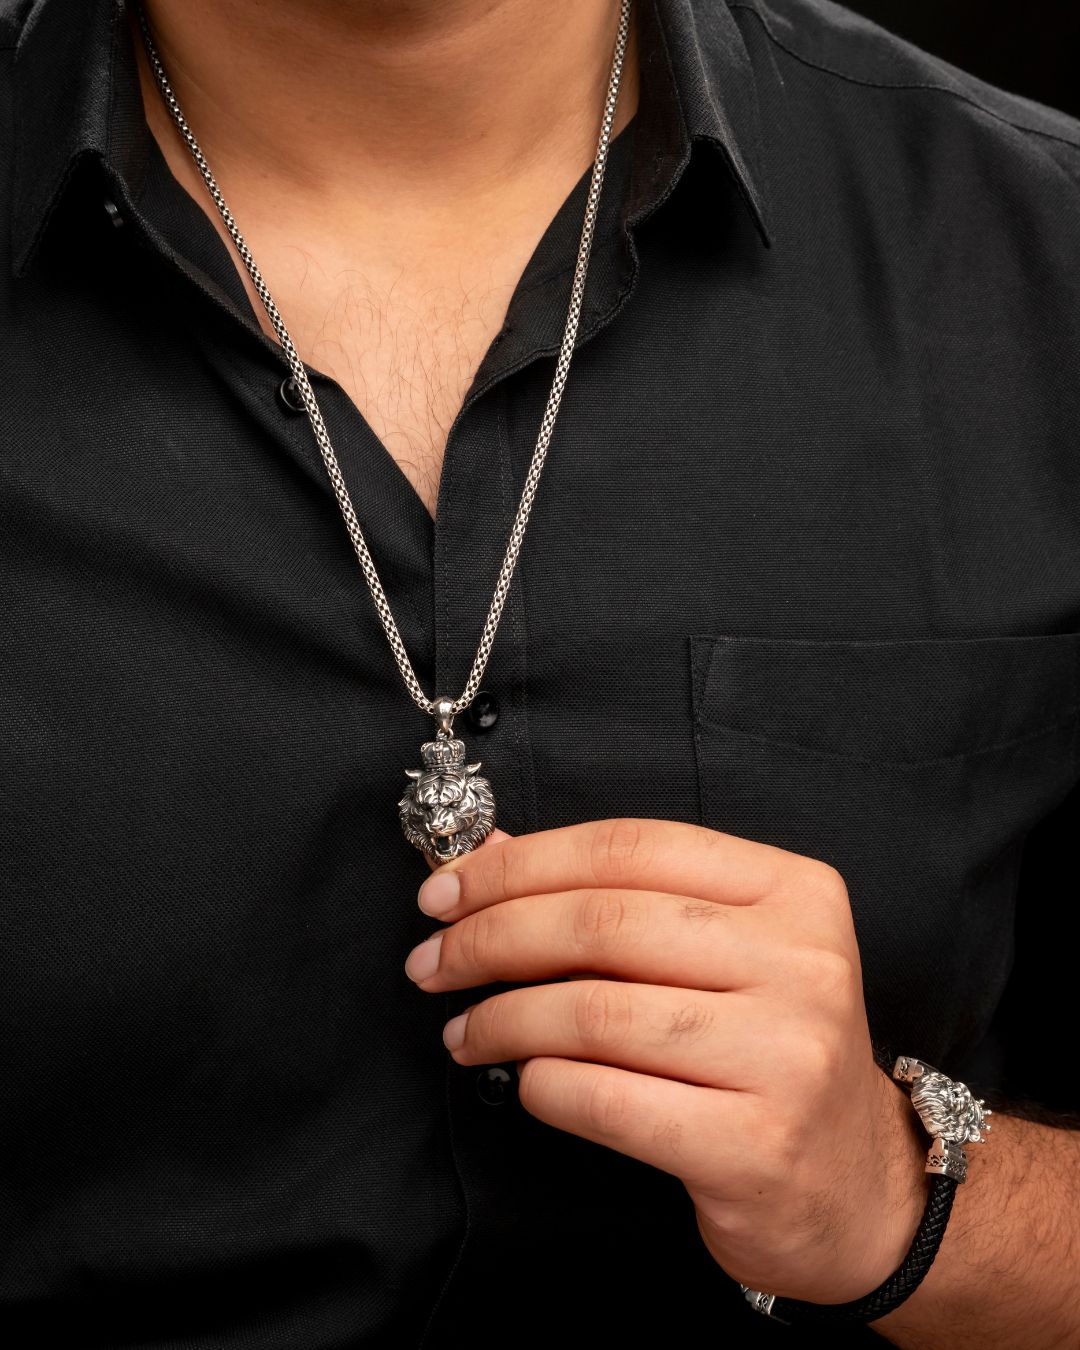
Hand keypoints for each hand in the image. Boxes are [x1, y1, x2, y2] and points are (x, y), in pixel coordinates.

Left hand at [406, 817, 928, 1303]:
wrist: (854, 1188)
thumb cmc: (768, 1051)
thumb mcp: (716, 953)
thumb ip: (615, 894)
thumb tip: (493, 853)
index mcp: (792, 890)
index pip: (629, 847)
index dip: (521, 863)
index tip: (447, 891)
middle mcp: (801, 961)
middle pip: (605, 923)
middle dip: (492, 936)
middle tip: (432, 959)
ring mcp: (787, 1054)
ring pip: (596, 1012)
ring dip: (503, 1017)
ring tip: (464, 1030)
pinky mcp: (755, 1145)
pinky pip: (606, 1099)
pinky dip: (541, 1085)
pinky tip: (523, 1081)